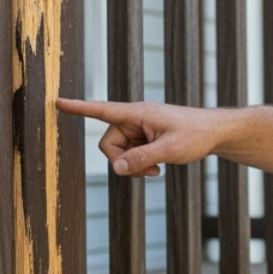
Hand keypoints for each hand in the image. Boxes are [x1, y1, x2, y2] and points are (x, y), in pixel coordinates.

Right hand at [55, 97, 225, 176]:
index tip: (58, 102)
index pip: (102, 110)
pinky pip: (130, 155)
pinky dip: (139, 164)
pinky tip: (157, 167)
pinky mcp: (145, 138)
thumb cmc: (196, 134)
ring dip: (133, 165)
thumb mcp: (169, 149)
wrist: (215, 133)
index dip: (79, 108)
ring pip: (119, 152)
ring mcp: (140, 129)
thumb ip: (141, 158)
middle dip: (122, 161)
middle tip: (147, 171)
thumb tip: (116, 169)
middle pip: (109, 143)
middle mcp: (135, 119)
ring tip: (156, 169)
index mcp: (138, 113)